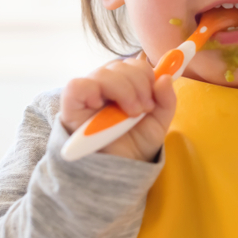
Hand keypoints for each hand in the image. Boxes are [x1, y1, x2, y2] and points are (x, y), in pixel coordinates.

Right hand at [59, 55, 175, 161]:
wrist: (120, 173)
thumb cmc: (134, 146)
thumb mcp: (158, 123)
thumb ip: (166, 100)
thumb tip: (165, 77)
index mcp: (124, 86)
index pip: (133, 64)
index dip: (146, 74)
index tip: (152, 99)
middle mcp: (105, 87)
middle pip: (119, 65)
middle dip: (138, 84)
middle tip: (143, 109)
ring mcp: (88, 95)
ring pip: (103, 73)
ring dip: (123, 90)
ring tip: (130, 113)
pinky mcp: (71, 106)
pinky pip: (77, 86)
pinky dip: (92, 91)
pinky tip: (101, 106)